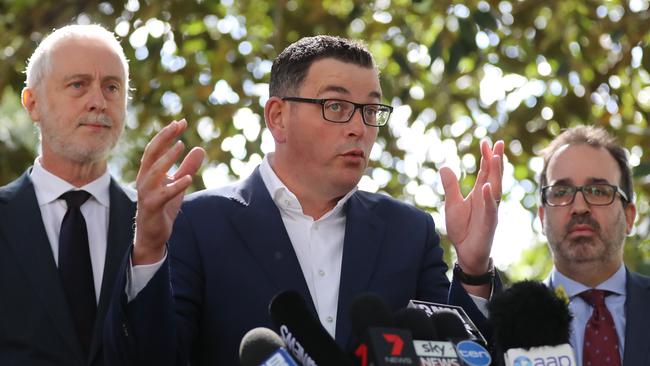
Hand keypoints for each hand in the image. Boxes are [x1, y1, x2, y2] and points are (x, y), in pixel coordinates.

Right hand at [132, 119, 205, 263]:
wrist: (152, 235)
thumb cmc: (163, 207)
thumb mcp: (179, 184)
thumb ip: (187, 167)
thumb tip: (200, 149)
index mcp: (149, 172)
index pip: (156, 148)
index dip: (167, 134)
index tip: (181, 122)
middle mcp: (145, 180)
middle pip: (152, 154)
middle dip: (164, 138)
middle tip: (178, 124)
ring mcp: (147, 193)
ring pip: (153, 172)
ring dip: (167, 158)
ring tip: (181, 145)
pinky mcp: (152, 207)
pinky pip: (164, 195)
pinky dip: (176, 185)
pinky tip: (189, 178)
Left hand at [440, 140, 503, 274]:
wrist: (466, 253)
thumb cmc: (462, 229)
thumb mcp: (452, 204)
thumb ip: (451, 186)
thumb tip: (445, 166)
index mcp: (479, 193)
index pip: (485, 172)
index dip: (486, 157)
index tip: (487, 142)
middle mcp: (487, 199)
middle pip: (494, 176)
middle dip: (496, 160)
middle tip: (498, 143)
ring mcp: (490, 210)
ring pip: (496, 189)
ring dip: (496, 174)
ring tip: (495, 158)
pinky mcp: (489, 223)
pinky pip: (490, 209)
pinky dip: (489, 198)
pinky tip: (487, 186)